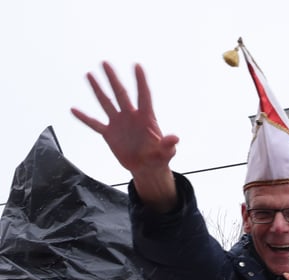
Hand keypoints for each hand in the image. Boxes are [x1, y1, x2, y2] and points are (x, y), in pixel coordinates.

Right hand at [71, 62, 178, 208]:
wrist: (147, 167)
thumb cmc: (159, 157)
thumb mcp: (166, 152)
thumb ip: (168, 144)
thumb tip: (175, 138)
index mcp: (147, 118)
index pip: (144, 95)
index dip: (141, 81)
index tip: (137, 65)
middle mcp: (131, 116)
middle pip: (121, 93)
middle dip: (113, 79)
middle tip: (105, 63)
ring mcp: (119, 123)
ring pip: (106, 103)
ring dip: (98, 89)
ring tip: (90, 74)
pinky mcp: (109, 134)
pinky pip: (94, 124)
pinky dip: (84, 118)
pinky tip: (73, 109)